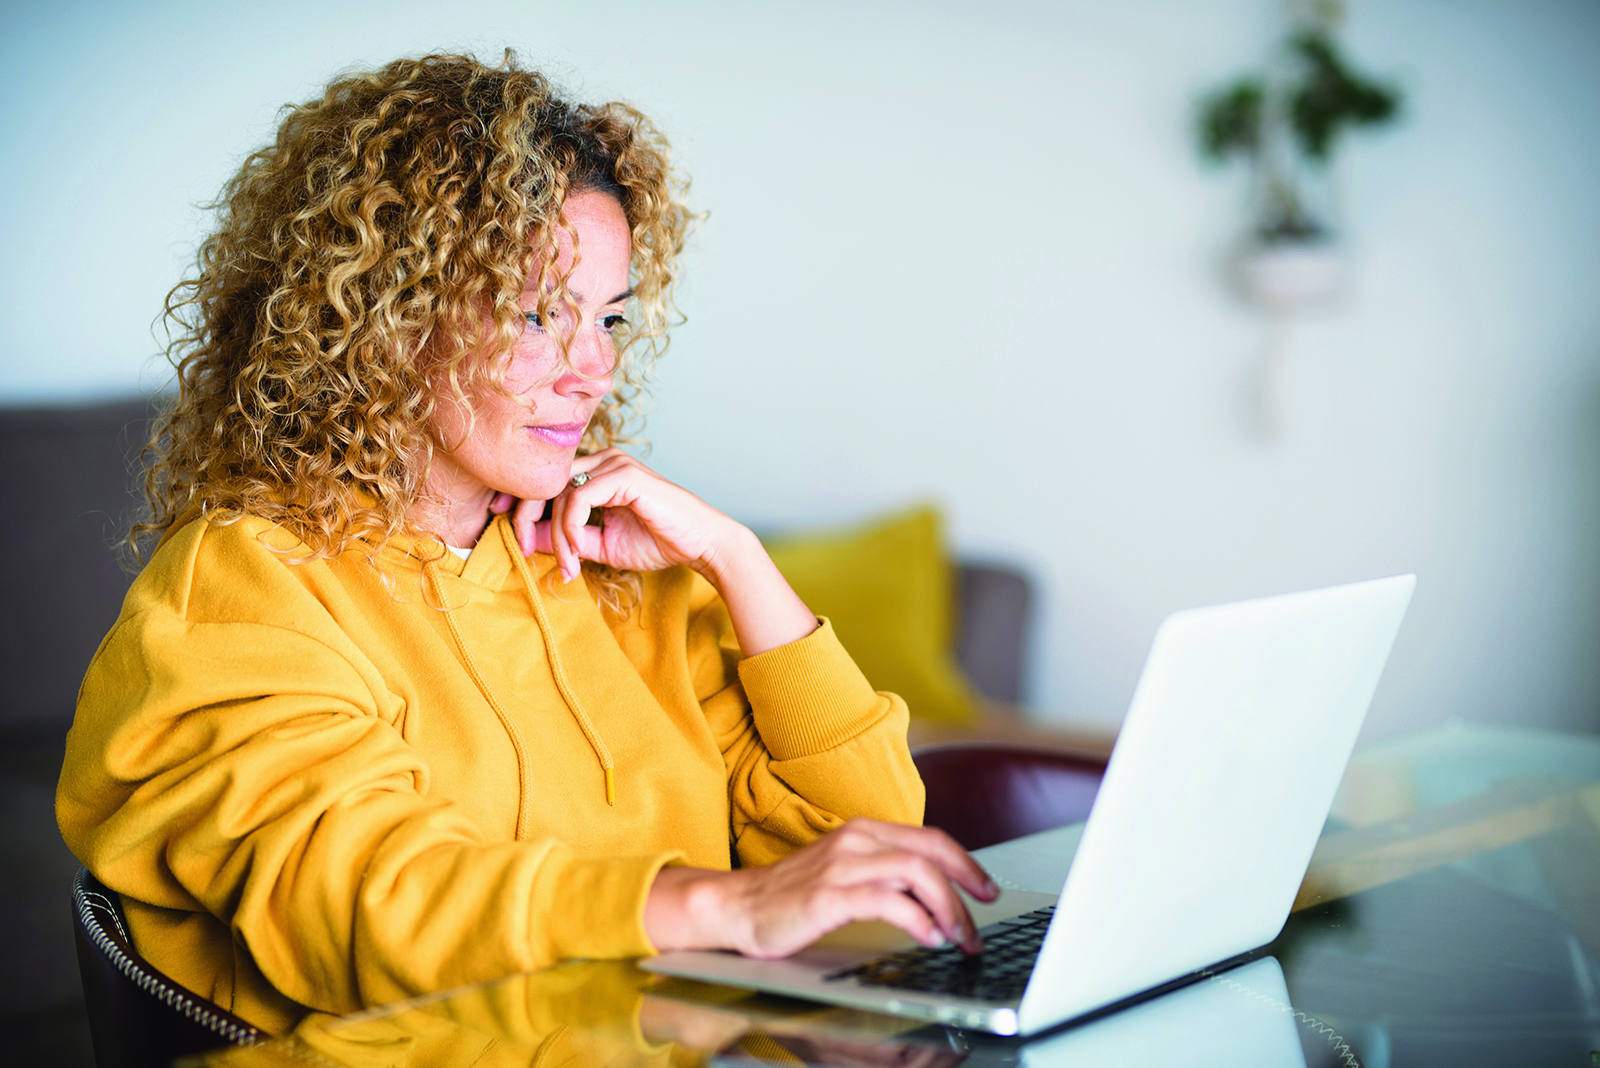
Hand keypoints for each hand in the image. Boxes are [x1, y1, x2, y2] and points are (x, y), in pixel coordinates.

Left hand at [494, 451, 817, 655]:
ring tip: (567, 565)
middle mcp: (602, 461)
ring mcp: (614, 464)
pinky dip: (571, 529)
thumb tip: (527, 538)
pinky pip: (579, 500)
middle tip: (520, 548)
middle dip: (524, 515)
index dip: (519, 501)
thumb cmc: (657, 542)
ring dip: (555, 535)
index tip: (500, 524)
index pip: (546, 481)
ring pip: (560, 493)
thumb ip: (566, 538)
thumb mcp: (600, 545)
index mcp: (596, 471)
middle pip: (544, 480)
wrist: (699, 544)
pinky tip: (578, 553)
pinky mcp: (625, 475)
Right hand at [643, 819, 999, 958]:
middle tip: (980, 921)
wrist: (738, 906)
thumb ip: (883, 874)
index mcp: (864, 831)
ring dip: (948, 908)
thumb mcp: (845, 873)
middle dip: (966, 887)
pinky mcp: (830, 895)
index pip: (930, 838)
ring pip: (917, 874)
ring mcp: (842, 865)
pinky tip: (926, 937)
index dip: (966, 863)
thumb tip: (932, 896)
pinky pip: (888, 900)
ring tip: (957, 937)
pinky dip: (917, 920)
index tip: (987, 890)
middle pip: (932, 852)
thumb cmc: (792, 896)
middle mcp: (857, 840)